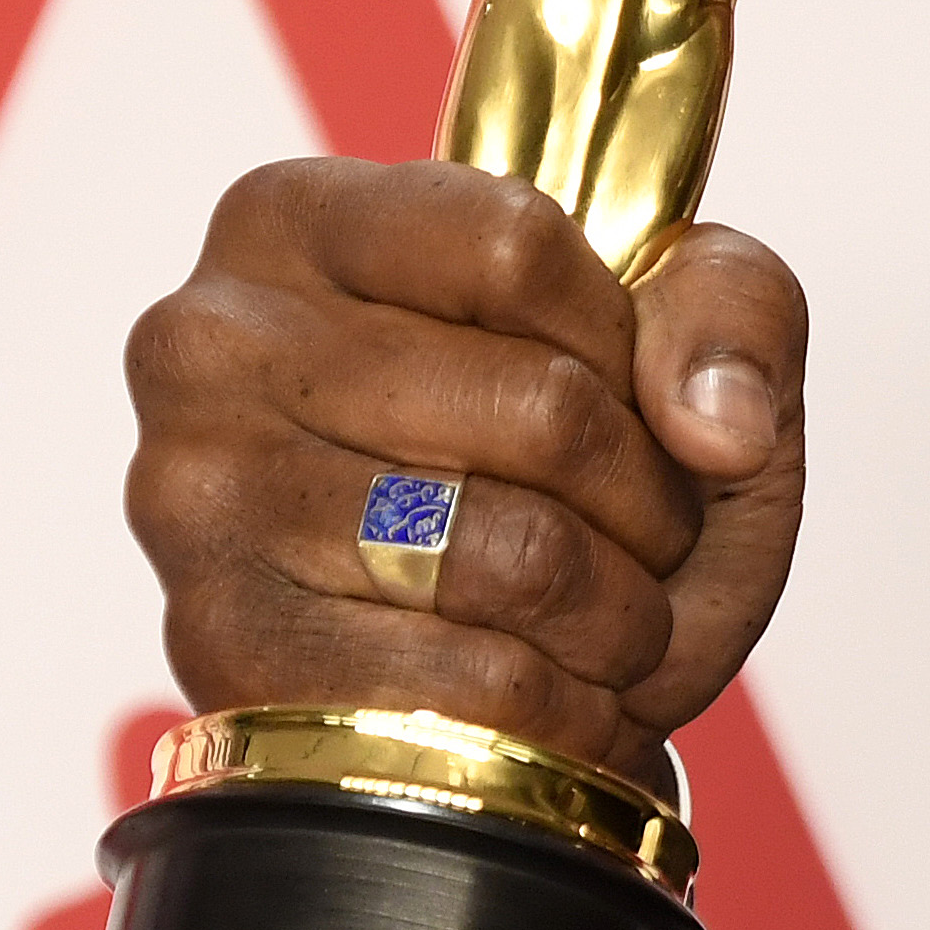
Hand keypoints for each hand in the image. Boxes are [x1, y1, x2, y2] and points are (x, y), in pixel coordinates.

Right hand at [123, 159, 809, 772]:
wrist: (467, 698)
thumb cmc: (561, 473)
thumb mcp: (673, 340)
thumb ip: (730, 311)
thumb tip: (718, 425)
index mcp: (298, 220)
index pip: (515, 243)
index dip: (622, 339)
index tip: (628, 390)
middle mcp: (213, 341)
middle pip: (543, 407)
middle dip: (652, 500)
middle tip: (644, 539)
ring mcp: (199, 496)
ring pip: (522, 555)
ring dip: (622, 617)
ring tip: (606, 622)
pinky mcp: (222, 648)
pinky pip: (477, 684)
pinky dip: (565, 709)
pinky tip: (550, 694)